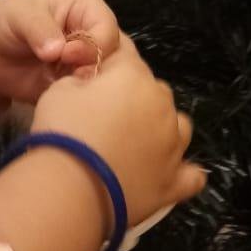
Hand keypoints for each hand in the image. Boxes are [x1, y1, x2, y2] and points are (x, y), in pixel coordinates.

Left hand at [0, 0, 120, 104]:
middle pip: (112, 58)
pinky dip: (76, 102)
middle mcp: (95, 38)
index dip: (91, 46)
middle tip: (68, 79)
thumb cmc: (10, 21)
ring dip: (85, 88)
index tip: (65, 56)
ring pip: (103, 81)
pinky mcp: (79, 87)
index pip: (107, 31)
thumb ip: (40, 29)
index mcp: (89, 10)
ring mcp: (89, 65)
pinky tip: (59, 102)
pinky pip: (88, 98)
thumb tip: (58, 51)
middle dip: (91, 70)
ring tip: (60, 89)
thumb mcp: (21, 16)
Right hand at [31, 35, 205, 227]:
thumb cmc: (62, 133)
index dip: (107, 71)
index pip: (127, 59)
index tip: (89, 84)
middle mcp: (162, 106)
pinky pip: (191, 175)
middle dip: (135, 99)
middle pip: (154, 92)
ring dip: (162, 129)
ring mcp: (172, 146)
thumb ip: (82, 80)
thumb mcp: (58, 91)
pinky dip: (182, 172)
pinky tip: (167, 173)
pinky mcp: (174, 182)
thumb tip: (93, 85)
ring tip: (135, 143)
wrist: (70, 191)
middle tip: (104, 118)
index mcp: (135, 77)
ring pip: (179, 126)